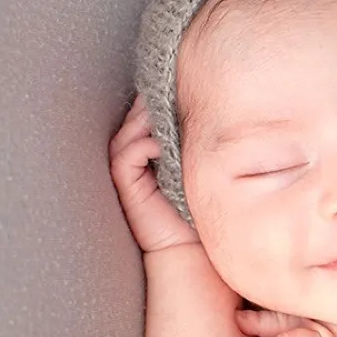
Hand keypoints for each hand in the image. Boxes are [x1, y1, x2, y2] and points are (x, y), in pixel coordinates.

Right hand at [108, 95, 198, 252]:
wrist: (194, 246)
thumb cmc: (200, 206)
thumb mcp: (200, 166)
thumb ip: (195, 142)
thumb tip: (209, 113)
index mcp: (155, 151)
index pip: (148, 118)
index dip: (157, 103)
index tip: (176, 90)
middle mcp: (139, 159)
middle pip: (135, 122)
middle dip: (150, 107)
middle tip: (168, 96)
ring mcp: (131, 172)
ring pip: (128, 135)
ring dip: (144, 122)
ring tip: (164, 114)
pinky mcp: (128, 186)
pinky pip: (127, 157)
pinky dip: (143, 146)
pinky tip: (161, 145)